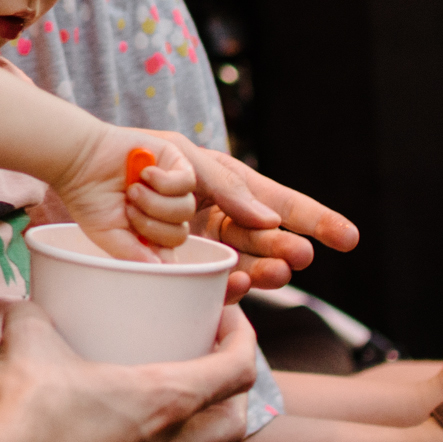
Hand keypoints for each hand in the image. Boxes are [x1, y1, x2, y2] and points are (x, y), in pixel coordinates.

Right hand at [0, 300, 256, 441]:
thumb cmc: (24, 416)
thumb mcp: (29, 342)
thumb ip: (35, 313)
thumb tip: (31, 306)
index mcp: (163, 402)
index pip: (237, 372)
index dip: (244, 338)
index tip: (229, 316)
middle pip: (234, 424)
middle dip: (235, 390)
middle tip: (212, 358)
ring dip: (200, 420)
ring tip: (172, 389)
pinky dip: (157, 441)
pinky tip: (120, 421)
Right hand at [52, 130, 197, 261]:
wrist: (79, 161)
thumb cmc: (88, 198)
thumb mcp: (107, 235)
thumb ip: (134, 254)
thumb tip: (161, 267)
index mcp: (149, 228)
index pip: (170, 249)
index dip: (160, 251)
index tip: (141, 244)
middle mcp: (163, 208)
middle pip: (181, 232)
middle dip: (151, 225)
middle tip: (128, 208)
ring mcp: (171, 185)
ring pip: (186, 208)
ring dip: (155, 202)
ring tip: (132, 190)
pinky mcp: (174, 161)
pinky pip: (187, 182)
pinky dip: (165, 182)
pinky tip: (144, 174)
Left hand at [157, 133, 360, 300]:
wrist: (92, 171)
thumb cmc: (142, 156)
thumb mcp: (191, 159)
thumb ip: (231, 187)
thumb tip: (271, 220)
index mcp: (234, 189)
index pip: (284, 205)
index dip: (318, 221)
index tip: (350, 238)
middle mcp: (225, 221)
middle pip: (270, 240)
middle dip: (289, 248)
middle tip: (299, 254)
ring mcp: (206, 247)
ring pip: (250, 266)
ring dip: (268, 271)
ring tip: (278, 270)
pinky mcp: (182, 268)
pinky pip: (215, 284)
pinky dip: (231, 285)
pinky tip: (241, 279)